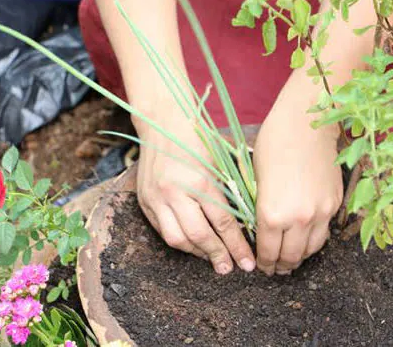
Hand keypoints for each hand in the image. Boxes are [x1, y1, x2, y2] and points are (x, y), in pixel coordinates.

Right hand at [133, 100, 255, 274]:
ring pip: (177, 238)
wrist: (162, 123)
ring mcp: (157, 197)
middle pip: (198, 236)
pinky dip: (179, 241)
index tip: (248, 262)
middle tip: (230, 268)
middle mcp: (175, 192)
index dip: (237, 246)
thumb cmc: (197, 139)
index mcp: (200, 181)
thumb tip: (242, 225)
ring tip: (212, 258)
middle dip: (217, 255)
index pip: (222, 223)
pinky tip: (192, 244)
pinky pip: (162, 230)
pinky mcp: (145, 200)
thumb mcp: (218, 164)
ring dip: (197, 253)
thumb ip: (226, 194)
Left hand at [253, 107, 342, 275]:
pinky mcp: (335, 203)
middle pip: (291, 256)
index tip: (261, 267)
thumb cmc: (273, 143)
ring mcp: (321, 212)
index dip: (263, 263)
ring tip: (291, 260)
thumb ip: (259, 207)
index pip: (268, 252)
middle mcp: (298, 219)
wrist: (307, 123)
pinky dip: (314, 241)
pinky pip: (325, 232)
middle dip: (281, 266)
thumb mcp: (255, 178)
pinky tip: (306, 240)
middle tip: (275, 269)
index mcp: (272, 213)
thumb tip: (260, 226)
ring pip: (311, 249)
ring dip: (299, 258)